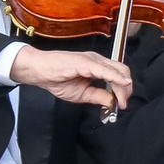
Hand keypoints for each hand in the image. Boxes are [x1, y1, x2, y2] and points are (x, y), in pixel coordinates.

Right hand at [11, 46, 130, 110]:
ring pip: (117, 70)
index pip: (119, 75)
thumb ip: (98, 97)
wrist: (37, 71)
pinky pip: (104, 69)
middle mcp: (98, 61)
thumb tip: (113, 102)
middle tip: (123, 103)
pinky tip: (121, 84)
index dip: (124, 90)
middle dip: (126, 89)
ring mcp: (92, 60)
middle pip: (122, 71)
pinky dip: (115, 77)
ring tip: (120, 100)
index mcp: (97, 67)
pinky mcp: (84, 62)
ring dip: (122, 87)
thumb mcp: (81, 94)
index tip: (123, 104)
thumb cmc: (55, 79)